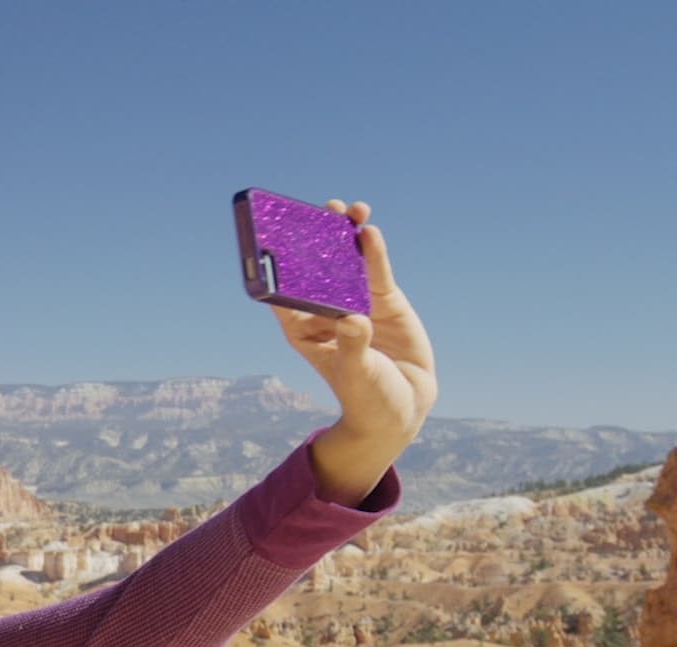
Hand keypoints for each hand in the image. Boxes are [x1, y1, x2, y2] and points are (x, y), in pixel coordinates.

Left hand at [271, 199, 438, 504]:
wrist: (403, 407)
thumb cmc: (368, 397)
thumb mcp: (358, 375)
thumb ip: (354, 347)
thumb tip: (353, 321)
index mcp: (303, 329)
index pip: (284, 293)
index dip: (276, 265)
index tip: (273, 236)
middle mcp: (326, 311)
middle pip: (316, 269)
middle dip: (316, 239)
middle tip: (318, 211)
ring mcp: (356, 303)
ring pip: (347, 263)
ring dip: (345, 235)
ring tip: (347, 210)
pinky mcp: (384, 302)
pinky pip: (376, 271)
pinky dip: (373, 252)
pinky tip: (368, 231)